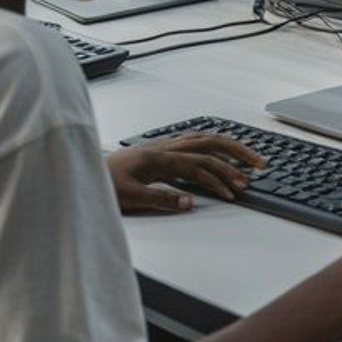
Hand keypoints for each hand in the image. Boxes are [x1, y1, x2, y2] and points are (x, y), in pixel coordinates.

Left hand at [107, 133, 264, 214]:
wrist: (82, 173)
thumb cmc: (102, 184)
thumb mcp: (129, 198)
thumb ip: (161, 199)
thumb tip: (191, 202)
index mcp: (160, 158)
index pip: (200, 165)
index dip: (220, 178)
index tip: (235, 192)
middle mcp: (165, 147)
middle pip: (210, 143)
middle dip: (238, 153)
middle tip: (259, 164)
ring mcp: (163, 147)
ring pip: (204, 140)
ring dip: (229, 147)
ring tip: (248, 158)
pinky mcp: (160, 151)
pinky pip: (194, 142)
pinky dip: (213, 146)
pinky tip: (218, 153)